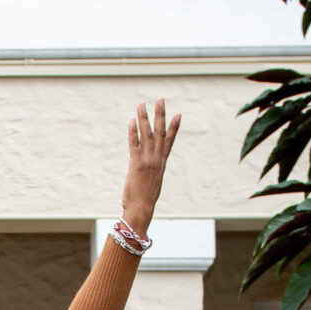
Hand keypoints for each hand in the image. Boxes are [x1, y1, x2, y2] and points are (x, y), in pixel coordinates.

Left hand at [119, 99, 181, 234]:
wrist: (141, 209)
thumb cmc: (144, 200)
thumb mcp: (151, 183)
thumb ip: (151, 172)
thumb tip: (147, 170)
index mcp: (161, 163)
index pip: (170, 141)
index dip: (174, 127)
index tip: (178, 114)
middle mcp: (156, 159)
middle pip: (161, 132)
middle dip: (161, 115)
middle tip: (160, 100)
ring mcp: (147, 160)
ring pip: (147, 134)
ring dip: (144, 118)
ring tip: (141, 104)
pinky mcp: (136, 164)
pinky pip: (135, 143)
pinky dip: (133, 131)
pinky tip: (132, 121)